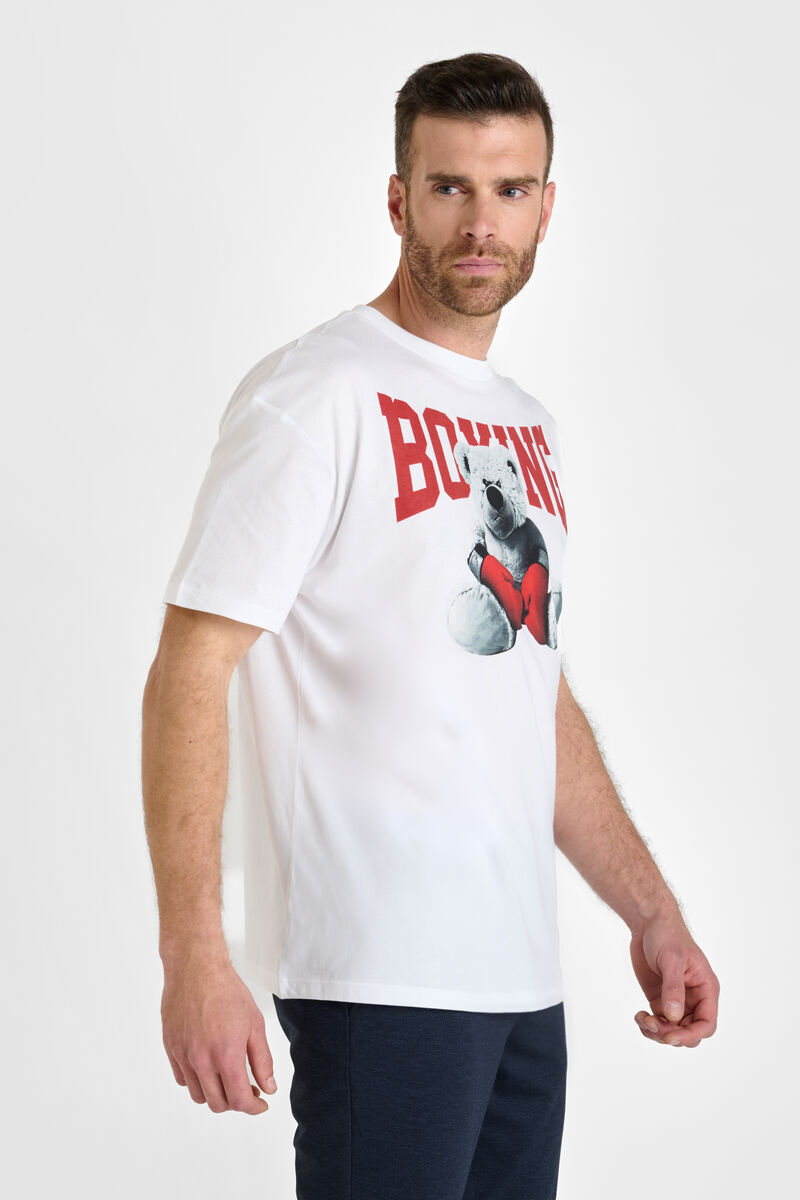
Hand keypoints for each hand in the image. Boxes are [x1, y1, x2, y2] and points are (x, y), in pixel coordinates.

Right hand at [160, 956, 277, 1112]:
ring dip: (215, 1094)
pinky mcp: (171, 1049)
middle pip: (217, 1103)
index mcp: (226, 1055)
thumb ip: (262, 1060)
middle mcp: (201, 1060)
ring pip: (198, 1095)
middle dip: (236, 1103)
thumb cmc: (227, 991)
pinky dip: (197, 1081)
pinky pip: (183, 1079)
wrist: (196, 968)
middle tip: (249, 1089)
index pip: (239, 1100)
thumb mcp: (255, 1024)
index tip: (261, 1104)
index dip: (253, 1107)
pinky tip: (209, 1066)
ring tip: (228, 1078)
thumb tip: (268, 1087)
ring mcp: (183, 1055)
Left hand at [629, 908, 719, 1047]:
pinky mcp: (660, 1000)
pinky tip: (639, 1016)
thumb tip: (673, 1017)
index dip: (691, 1035)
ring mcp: (677, 1001)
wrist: (648, 923)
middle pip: (689, 1033)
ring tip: (642, 1018)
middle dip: (670, 1035)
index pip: (707, 1024)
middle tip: (651, 1023)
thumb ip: (673, 988)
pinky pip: (659, 1023)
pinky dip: (648, 1026)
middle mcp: (694, 999)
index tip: (670, 1037)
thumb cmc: (666, 935)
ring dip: (657, 1032)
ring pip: (673, 1032)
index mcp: (706, 989)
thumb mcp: (672, 960)